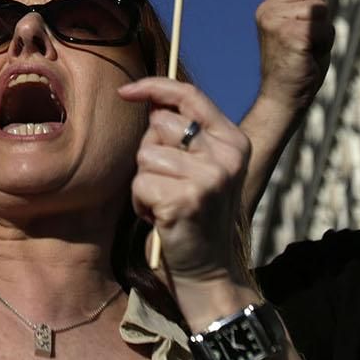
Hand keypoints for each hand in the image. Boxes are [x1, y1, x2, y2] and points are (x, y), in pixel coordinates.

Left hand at [121, 76, 249, 287]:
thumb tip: (151, 102)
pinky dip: (141, 204)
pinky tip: (161, 219)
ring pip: (145, 155)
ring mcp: (209, 177)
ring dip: (145, 183)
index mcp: (234, 141)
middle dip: (151, 152)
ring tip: (165, 204)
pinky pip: (140, 184)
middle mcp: (226, 155)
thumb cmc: (197, 217)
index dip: (155, 87)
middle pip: (160, 125)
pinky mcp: (186, 199)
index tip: (125, 90)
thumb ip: (185, 136)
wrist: (210, 273)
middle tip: (169, 184)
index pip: (191, 96)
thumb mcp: (204, 169)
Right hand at [254, 0, 333, 115]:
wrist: (283, 97)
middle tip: (309, 40)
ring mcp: (276, 20)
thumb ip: (309, 5)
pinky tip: (309, 56)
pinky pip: (323, 25)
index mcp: (269, 6)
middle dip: (321, 12)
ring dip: (324, 30)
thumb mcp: (302, 28)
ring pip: (320, 7)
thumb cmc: (297, 65)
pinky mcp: (291, 33)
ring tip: (309, 50)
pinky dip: (324, 41)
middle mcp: (268, 9)